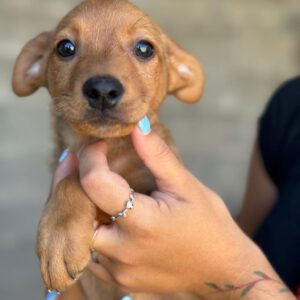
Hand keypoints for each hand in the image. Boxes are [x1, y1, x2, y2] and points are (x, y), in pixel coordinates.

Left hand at [79, 122, 278, 296]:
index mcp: (142, 222)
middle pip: (77, 213)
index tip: (98, 145)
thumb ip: (157, 155)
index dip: (90, 157)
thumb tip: (137, 126)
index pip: (95, 183)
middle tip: (75, 161)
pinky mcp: (121, 284)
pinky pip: (93, 256)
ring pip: (81, 236)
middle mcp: (124, 252)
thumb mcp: (186, 185)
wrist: (222, 270)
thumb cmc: (209, 224)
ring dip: (82, 208)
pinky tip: (105, 217)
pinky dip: (92, 232)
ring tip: (93, 187)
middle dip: (72, 183)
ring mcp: (120, 273)